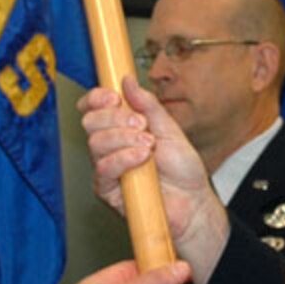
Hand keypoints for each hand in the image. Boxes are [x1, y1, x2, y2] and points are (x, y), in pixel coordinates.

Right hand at [78, 79, 231, 283]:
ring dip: (124, 138)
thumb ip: (149, 106)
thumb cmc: (183, 171)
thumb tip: (128, 81)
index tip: (114, 96)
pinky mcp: (108, 190)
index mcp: (121, 128)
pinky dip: (124, 158)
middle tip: (141, 123)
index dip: (97, 98)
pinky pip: (104, 168)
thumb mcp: (170, 129)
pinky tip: (142, 158)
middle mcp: (110, 147)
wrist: (193, 202)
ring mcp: (107, 168)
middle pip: (90, 122)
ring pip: (96, 143)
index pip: (94, 107)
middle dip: (115, 117)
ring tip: (149, 144)